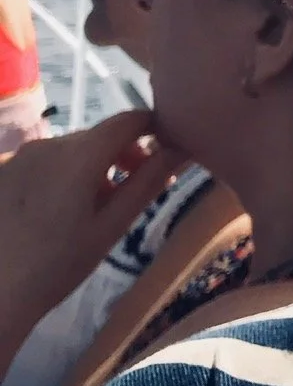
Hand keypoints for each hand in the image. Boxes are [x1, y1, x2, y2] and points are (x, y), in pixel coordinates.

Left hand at [0, 111, 192, 326]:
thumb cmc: (59, 264)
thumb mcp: (113, 226)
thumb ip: (149, 181)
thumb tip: (182, 149)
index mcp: (79, 154)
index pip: (129, 120)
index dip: (154, 129)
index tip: (166, 156)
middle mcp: (47, 144)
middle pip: (99, 136)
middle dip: (123, 157)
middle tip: (134, 194)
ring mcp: (19, 157)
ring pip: (71, 150)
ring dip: (92, 168)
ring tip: (93, 209)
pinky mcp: (2, 171)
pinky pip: (44, 163)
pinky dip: (62, 176)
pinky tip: (58, 214)